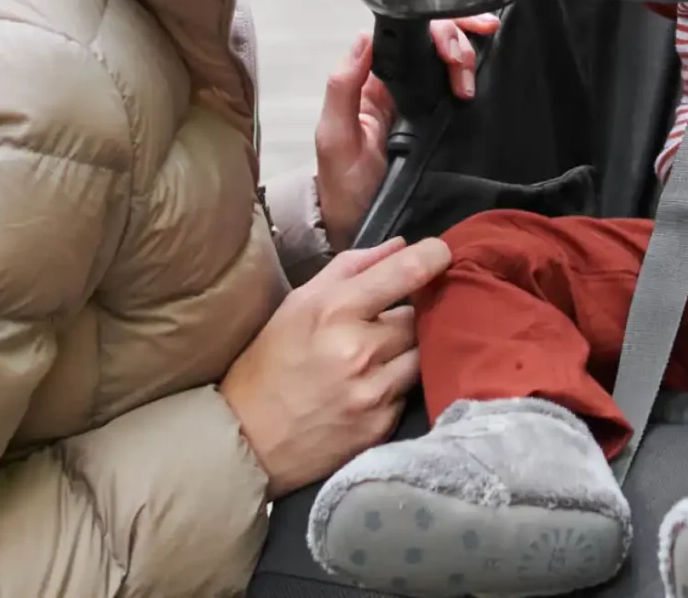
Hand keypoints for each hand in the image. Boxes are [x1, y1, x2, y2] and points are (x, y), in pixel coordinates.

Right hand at [221, 237, 451, 495]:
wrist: (247, 441)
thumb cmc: (270, 364)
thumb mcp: (297, 304)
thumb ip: (350, 268)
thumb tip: (401, 245)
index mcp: (334, 312)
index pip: (406, 272)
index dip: (434, 256)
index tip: (441, 253)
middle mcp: (360, 351)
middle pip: (419, 316)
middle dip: (407, 316)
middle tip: (381, 324)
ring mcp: (374, 392)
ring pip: (423, 354)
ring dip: (407, 351)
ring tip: (376, 357)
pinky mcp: (382, 426)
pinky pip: (410, 391)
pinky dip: (397, 385)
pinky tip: (369, 388)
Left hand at [316, 15, 497, 247]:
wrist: (362, 226)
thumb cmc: (344, 185)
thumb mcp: (334, 137)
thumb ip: (342, 86)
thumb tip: (365, 38)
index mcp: (369, 79)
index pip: (403, 34)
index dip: (430, 29)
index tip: (448, 47)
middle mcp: (395, 82)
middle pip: (431, 39)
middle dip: (454, 42)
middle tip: (463, 68)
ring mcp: (418, 99)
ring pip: (448, 56)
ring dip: (466, 57)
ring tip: (469, 85)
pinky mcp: (439, 118)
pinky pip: (457, 83)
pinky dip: (475, 71)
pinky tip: (485, 71)